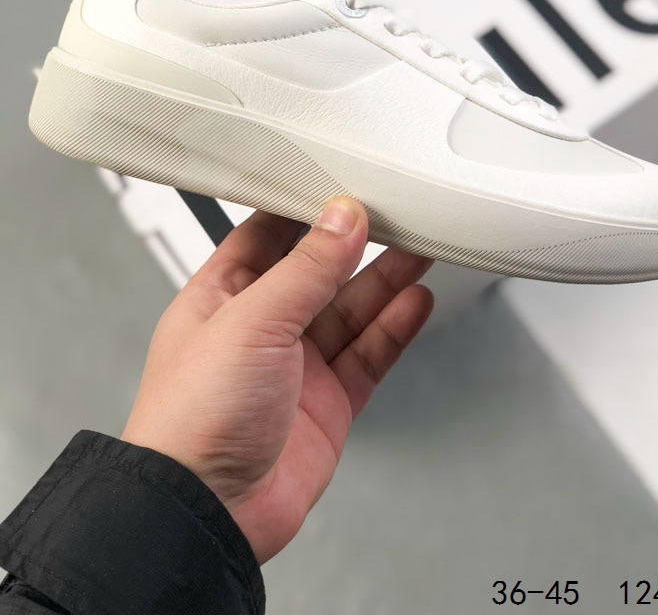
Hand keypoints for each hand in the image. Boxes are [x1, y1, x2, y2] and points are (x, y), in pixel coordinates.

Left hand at [121, 196, 433, 562]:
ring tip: (421, 249)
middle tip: (398, 215)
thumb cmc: (192, 419)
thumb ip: (305, 268)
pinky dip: (394, 328)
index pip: (268, 235)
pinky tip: (415, 302)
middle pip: (319, 272)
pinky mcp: (328, 403)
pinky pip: (368, 355)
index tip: (345, 185)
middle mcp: (260, 329)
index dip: (307, 209)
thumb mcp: (251, 321)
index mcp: (223, 296)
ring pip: (351, 311)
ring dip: (386, 280)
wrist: (207, 513)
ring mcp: (296, 367)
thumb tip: (342, 217)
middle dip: (357, 244)